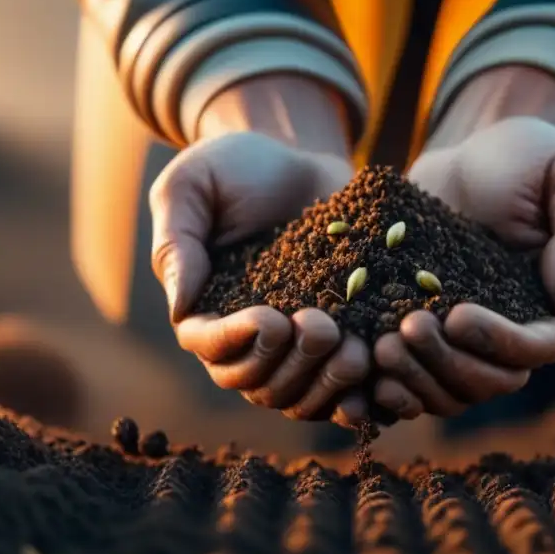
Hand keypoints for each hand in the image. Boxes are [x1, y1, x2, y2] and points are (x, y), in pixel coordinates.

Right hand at [149, 77, 371, 426]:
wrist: (299, 156)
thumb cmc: (235, 165)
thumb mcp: (191, 185)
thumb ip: (177, 241)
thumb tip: (179, 308)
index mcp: (204, 306)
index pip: (208, 345)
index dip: (237, 343)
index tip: (271, 319)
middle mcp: (245, 338)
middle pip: (255, 382)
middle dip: (290, 365)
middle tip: (323, 327)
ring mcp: (292, 346)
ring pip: (298, 396)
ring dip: (326, 383)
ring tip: (357, 350)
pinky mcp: (337, 339)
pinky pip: (340, 390)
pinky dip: (356, 397)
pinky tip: (377, 383)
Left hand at [373, 70, 554, 419]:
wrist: (468, 150)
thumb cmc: (530, 156)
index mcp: (551, 303)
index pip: (537, 348)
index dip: (498, 344)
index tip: (456, 315)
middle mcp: (510, 330)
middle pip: (489, 380)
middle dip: (447, 364)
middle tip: (405, 329)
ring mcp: (464, 337)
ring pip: (449, 389)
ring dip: (415, 378)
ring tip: (379, 348)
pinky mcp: (422, 326)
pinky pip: (413, 377)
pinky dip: (391, 386)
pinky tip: (364, 371)